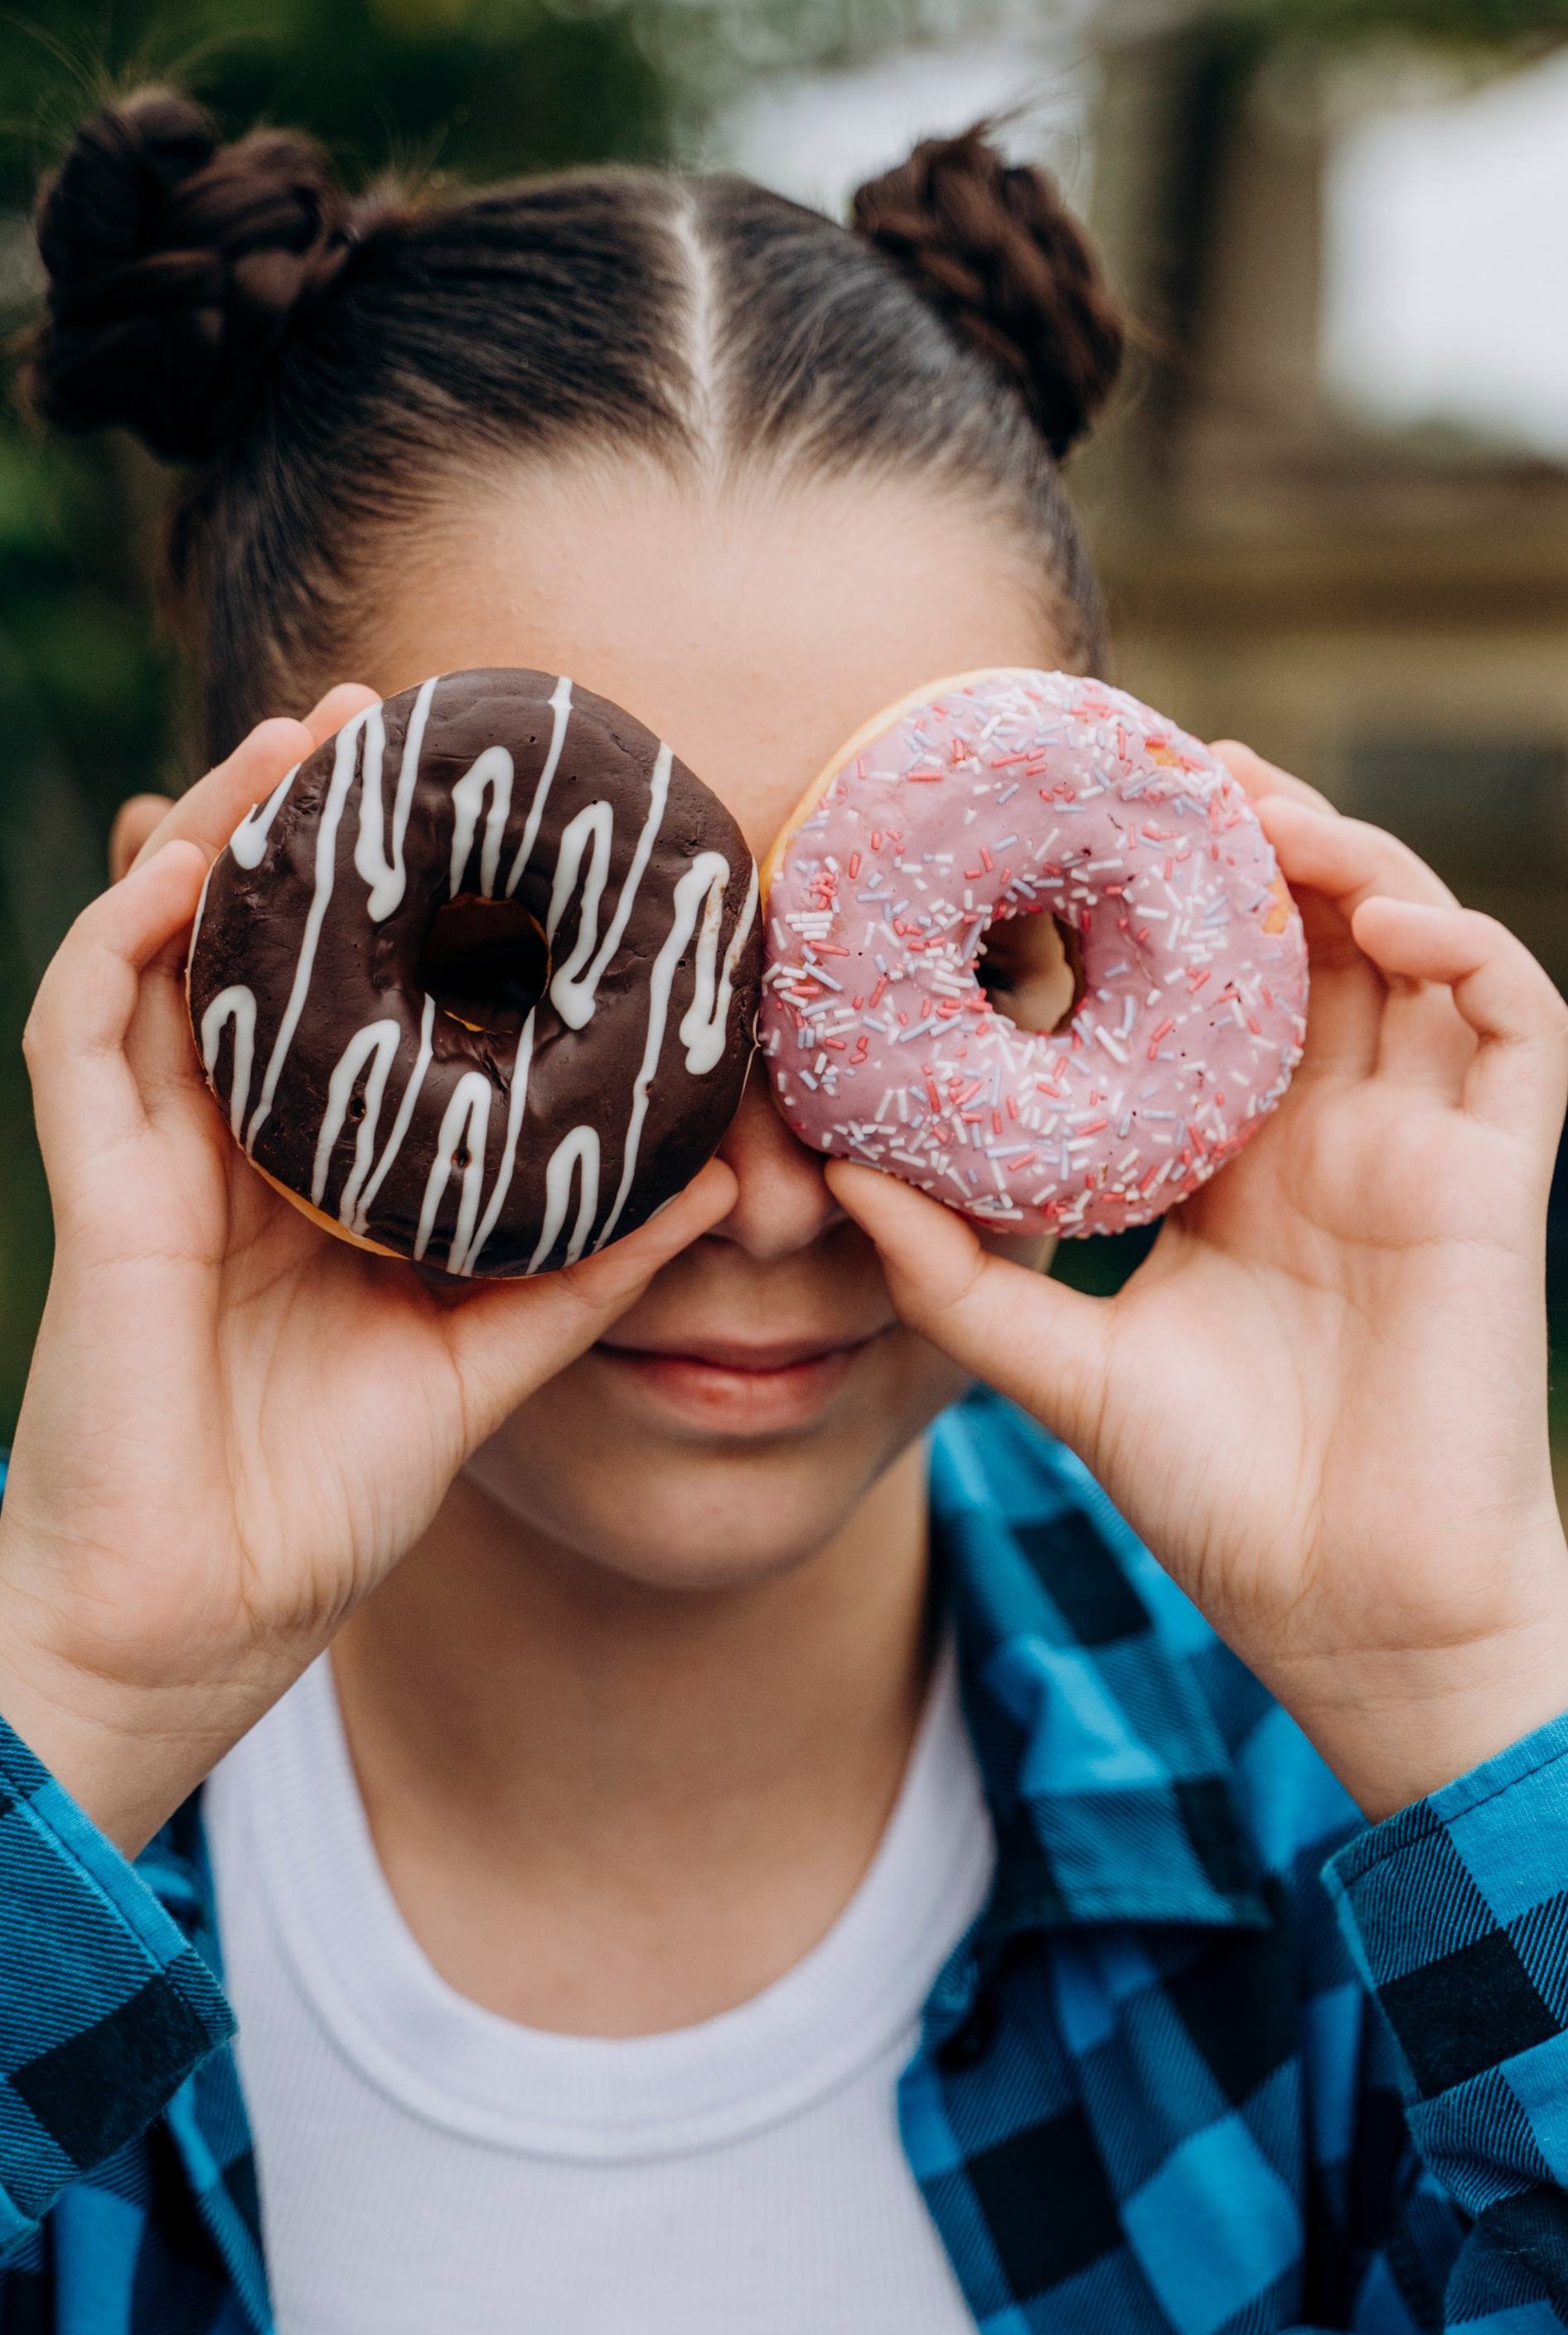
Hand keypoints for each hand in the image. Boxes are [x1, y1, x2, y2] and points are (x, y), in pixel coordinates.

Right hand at [0, 693, 735, 1855]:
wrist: (206, 1616)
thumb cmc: (323, 1502)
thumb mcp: (485, 1362)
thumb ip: (586, 1270)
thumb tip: (714, 1184)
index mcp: (316, 1176)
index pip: (348, 998)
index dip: (396, 898)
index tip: (481, 805)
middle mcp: (230, 1146)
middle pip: (256, 943)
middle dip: (305, 821)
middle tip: (383, 717)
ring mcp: (153, 1158)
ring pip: (165, 948)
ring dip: (218, 832)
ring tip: (296, 741)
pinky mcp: (97, 1188)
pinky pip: (86, 1024)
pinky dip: (129, 931)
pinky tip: (190, 857)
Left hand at [830, 749, 1567, 1816]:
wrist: (1357, 1617)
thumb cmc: (1225, 1508)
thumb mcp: (1061, 1374)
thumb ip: (957, 1280)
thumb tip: (834, 1175)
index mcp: (1241, 1165)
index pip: (1209, 992)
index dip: (1164, 901)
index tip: (1072, 824)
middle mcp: (1335, 1135)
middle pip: (1312, 935)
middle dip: (1255, 840)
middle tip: (1167, 771)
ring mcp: (1425, 1146)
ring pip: (1416, 942)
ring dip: (1355, 858)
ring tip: (1263, 813)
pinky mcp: (1500, 1173)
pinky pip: (1519, 1017)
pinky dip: (1467, 943)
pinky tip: (1386, 917)